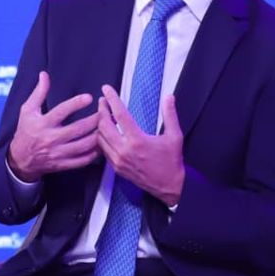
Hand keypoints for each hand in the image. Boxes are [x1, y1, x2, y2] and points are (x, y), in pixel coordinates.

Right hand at [7, 71, 100, 181]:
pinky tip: (101, 144)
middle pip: (77, 129)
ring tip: (107, 126)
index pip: (61, 112)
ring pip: (83, 145)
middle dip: (94, 120)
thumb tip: (44, 74)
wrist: (20, 159)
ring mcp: (57, 153)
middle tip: (105, 111)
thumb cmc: (25, 131)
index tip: (89, 97)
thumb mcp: (28, 110)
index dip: (76, 104)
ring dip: (98, 136)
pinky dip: (94, 153)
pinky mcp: (62, 164)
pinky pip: (82, 160)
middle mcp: (50, 139)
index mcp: (42, 123)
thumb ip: (39, 92)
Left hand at [96, 85, 184, 206]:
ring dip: (99, 124)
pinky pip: (103, 150)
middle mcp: (124, 150)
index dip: (112, 100)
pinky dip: (102, 139)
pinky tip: (105, 132)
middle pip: (104, 125)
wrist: (169, 187)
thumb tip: (169, 97)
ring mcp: (118, 160)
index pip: (120, 115)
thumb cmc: (172, 161)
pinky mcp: (116, 168)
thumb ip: (170, 115)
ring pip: (100, 138)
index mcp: (138, 140)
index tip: (107, 89)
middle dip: (101, 110)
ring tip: (103, 114)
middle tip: (102, 101)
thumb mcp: (175, 136)